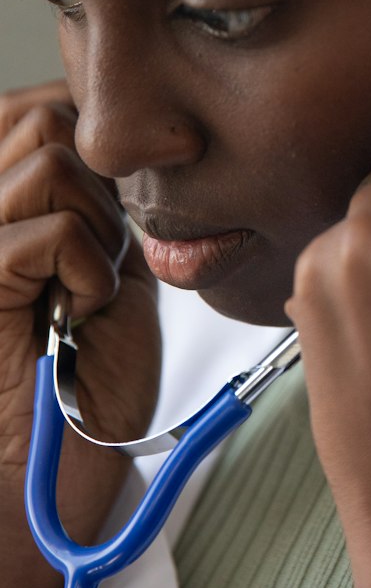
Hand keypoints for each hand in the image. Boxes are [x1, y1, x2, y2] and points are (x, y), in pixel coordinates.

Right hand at [0, 82, 160, 587]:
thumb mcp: (104, 275)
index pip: (35, 107)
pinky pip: (45, 229)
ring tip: (84, 290)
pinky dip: (87, 267)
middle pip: (44, 116)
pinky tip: (80, 313)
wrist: (47, 481)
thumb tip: (117, 146)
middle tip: (98, 263)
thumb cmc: (82, 388)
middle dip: (99, 182)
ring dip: (95, 223)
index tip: (111, 219)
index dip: (92, 145)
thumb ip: (98, 210)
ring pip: (49, 156)